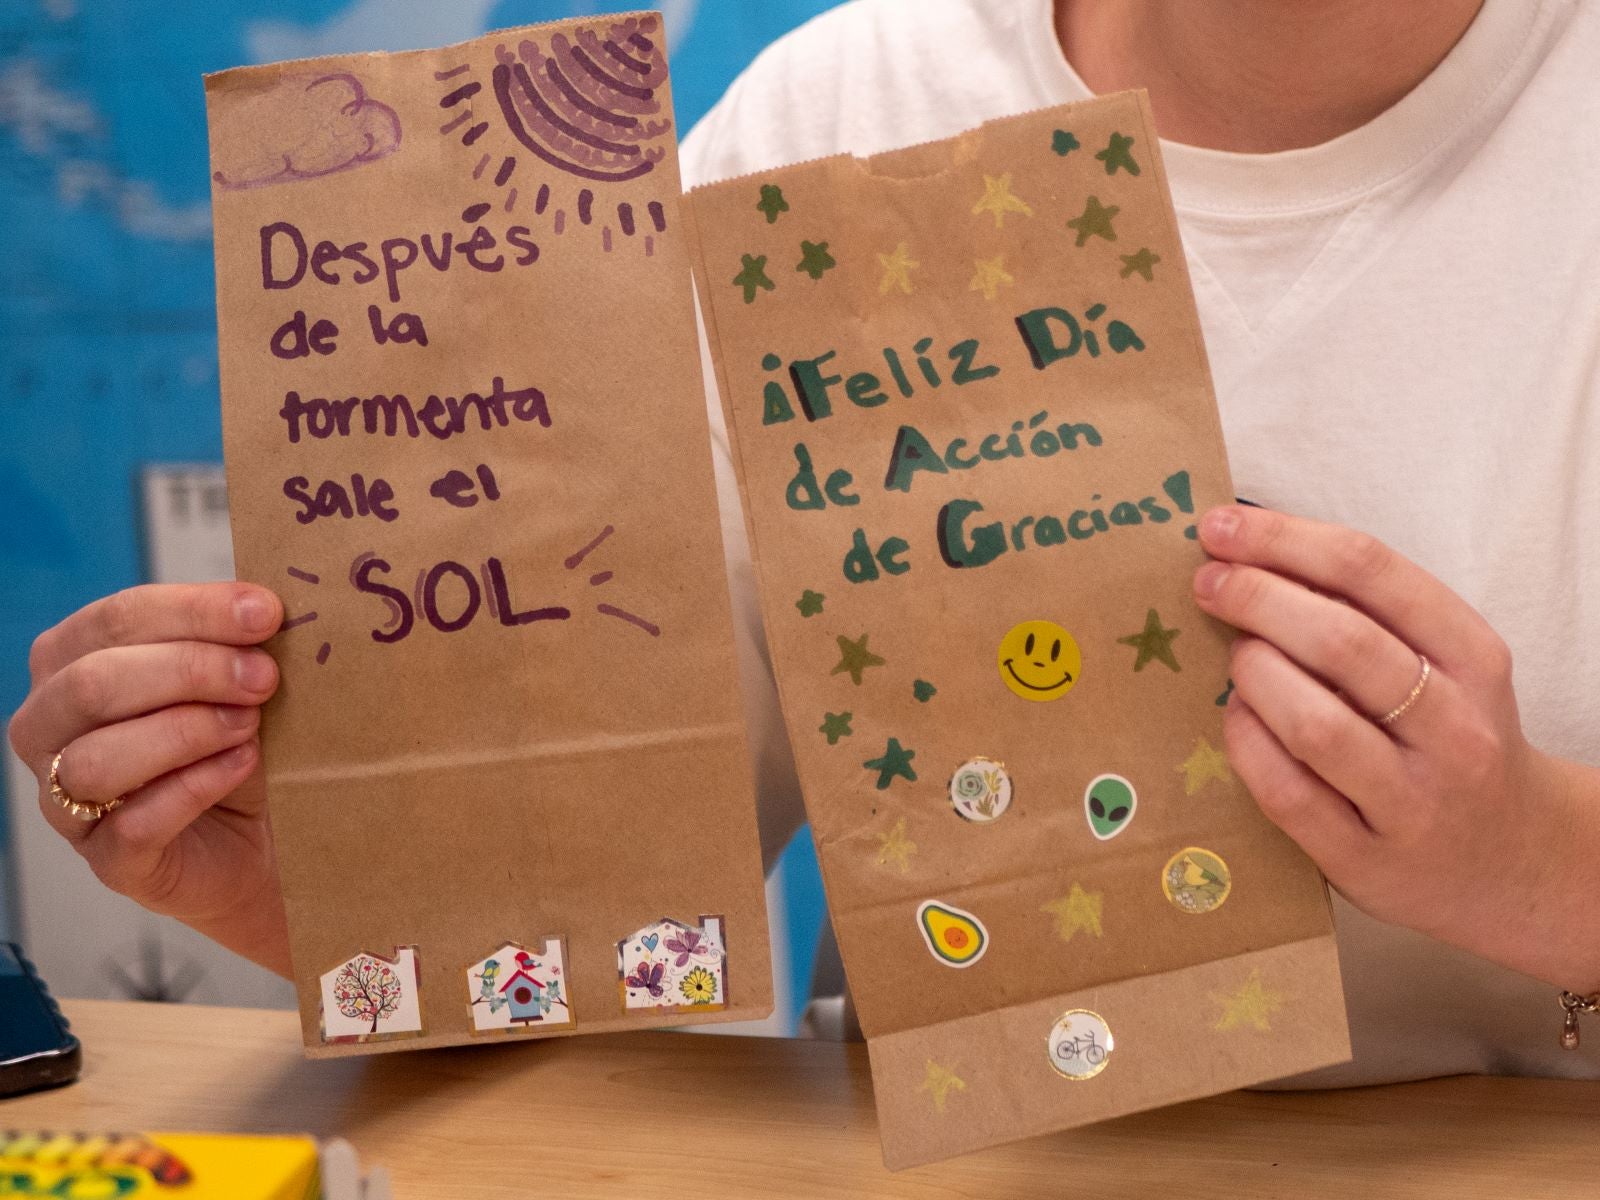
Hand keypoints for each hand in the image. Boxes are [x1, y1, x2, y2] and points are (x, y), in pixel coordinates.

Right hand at [7, 583, 293, 975]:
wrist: (261, 840)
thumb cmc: (234, 744)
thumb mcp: (235, 682)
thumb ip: (235, 641)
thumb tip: (266, 605)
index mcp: (71, 663)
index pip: (114, 620)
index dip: (192, 611)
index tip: (266, 612)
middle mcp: (49, 730)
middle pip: (92, 684)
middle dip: (189, 670)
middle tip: (264, 675)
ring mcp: (67, 802)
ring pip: (97, 759)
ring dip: (187, 732)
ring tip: (250, 724)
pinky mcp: (108, 861)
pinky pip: (133, 824)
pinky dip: (195, 787)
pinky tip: (242, 765)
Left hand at [1192, 505, 1599, 991]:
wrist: (1508, 856)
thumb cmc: (1449, 734)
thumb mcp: (1445, 663)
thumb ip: (1369, 611)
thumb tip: (1251, 548)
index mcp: (1474, 658)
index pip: (1373, 573)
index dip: (1286, 540)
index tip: (1223, 525)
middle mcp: (1455, 729)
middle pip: (1341, 643)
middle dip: (1258, 599)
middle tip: (1207, 582)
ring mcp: (1413, 801)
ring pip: (1314, 724)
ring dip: (1255, 673)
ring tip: (1234, 654)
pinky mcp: (1366, 861)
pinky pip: (1287, 793)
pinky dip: (1247, 744)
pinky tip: (1235, 715)